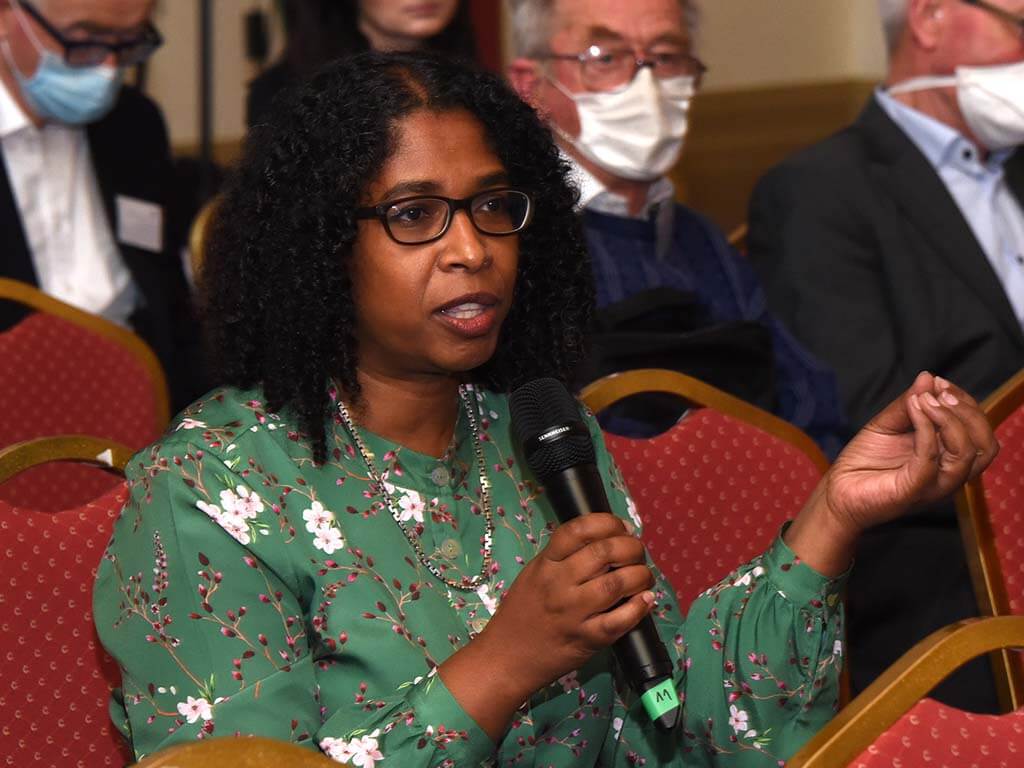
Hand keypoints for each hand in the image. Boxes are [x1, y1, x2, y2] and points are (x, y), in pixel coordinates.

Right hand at [480, 512, 655, 694]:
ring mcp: (574, 613)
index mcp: (546, 564)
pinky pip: (620, 620)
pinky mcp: (587, 640)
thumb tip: (604, 542)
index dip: (607, 522)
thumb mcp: (534, 574)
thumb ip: (562, 558)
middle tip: (637, 552)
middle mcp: (559, 584)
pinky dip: (639, 607)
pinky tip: (645, 600)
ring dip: (640, 575)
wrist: (506, 658)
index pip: (578, 530)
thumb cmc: (520, 614)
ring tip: (643, 576)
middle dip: (631, 546)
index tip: (620, 528)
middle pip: (604, 552)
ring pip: (617, 583)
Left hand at [786, 372, 997, 574]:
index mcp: (947, 458)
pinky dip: (925, 429)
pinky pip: (929, 460)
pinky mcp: (912, 491)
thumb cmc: (863, 462)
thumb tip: (928, 377)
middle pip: (984, 445)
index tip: (939, 383)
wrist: (836, 492)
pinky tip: (913, 409)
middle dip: (967, 411)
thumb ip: (907, 404)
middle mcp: (947, 473)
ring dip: (950, 419)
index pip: (978, 431)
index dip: (966, 402)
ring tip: (925, 399)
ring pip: (967, 454)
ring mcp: (932, 485)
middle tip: (939, 391)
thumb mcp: (885, 424)